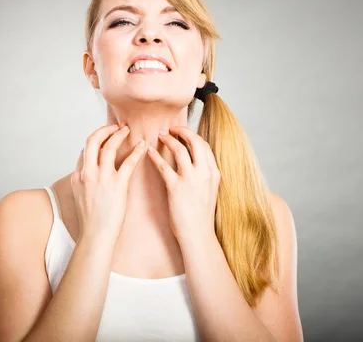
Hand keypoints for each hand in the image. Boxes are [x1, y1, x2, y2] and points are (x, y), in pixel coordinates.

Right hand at [71, 124, 146, 242]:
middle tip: (115, 126)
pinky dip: (136, 151)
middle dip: (104, 130)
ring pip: (108, 147)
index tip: (105, 136)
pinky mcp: (117, 185)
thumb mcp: (81, 197)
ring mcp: (101, 178)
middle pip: (92, 141)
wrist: (96, 236)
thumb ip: (85, 182)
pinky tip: (143, 146)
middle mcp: (87, 173)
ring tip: (127, 131)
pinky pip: (128, 162)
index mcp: (78, 176)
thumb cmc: (92, 221)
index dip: (96, 140)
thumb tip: (91, 173)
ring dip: (119, 135)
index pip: (84, 150)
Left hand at [146, 126, 220, 243]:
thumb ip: (204, 176)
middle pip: (195, 142)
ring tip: (160, 135)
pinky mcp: (176, 187)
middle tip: (172, 128)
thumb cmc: (201, 216)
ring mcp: (191, 179)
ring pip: (180, 150)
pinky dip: (155, 156)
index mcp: (214, 173)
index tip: (184, 133)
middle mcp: (204, 173)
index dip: (193, 136)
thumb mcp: (209, 191)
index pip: (205, 146)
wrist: (198, 234)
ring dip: (169, 139)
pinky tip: (148, 152)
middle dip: (183, 131)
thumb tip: (195, 165)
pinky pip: (164, 166)